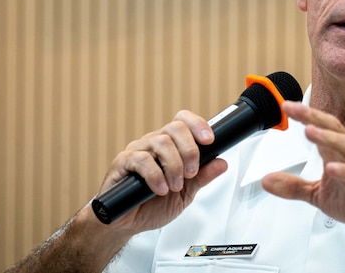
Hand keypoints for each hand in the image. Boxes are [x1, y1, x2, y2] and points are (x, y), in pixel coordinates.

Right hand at [95, 110, 227, 234]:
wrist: (126, 223)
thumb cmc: (151, 206)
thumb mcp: (185, 194)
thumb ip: (202, 177)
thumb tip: (222, 163)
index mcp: (169, 146)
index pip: (183, 121)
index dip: (198, 125)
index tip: (210, 140)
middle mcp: (153, 143)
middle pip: (175, 127)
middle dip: (190, 150)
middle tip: (191, 173)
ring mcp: (137, 150)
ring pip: (161, 142)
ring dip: (174, 166)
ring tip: (175, 186)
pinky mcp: (122, 162)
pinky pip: (141, 159)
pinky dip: (156, 176)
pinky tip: (160, 189)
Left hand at [261, 101, 344, 237]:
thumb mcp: (318, 194)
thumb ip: (293, 186)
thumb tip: (266, 180)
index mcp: (337, 153)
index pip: (320, 127)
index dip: (303, 115)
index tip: (284, 105)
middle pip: (332, 129)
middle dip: (312, 116)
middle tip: (293, 108)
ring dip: (328, 138)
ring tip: (309, 130)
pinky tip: (333, 168)